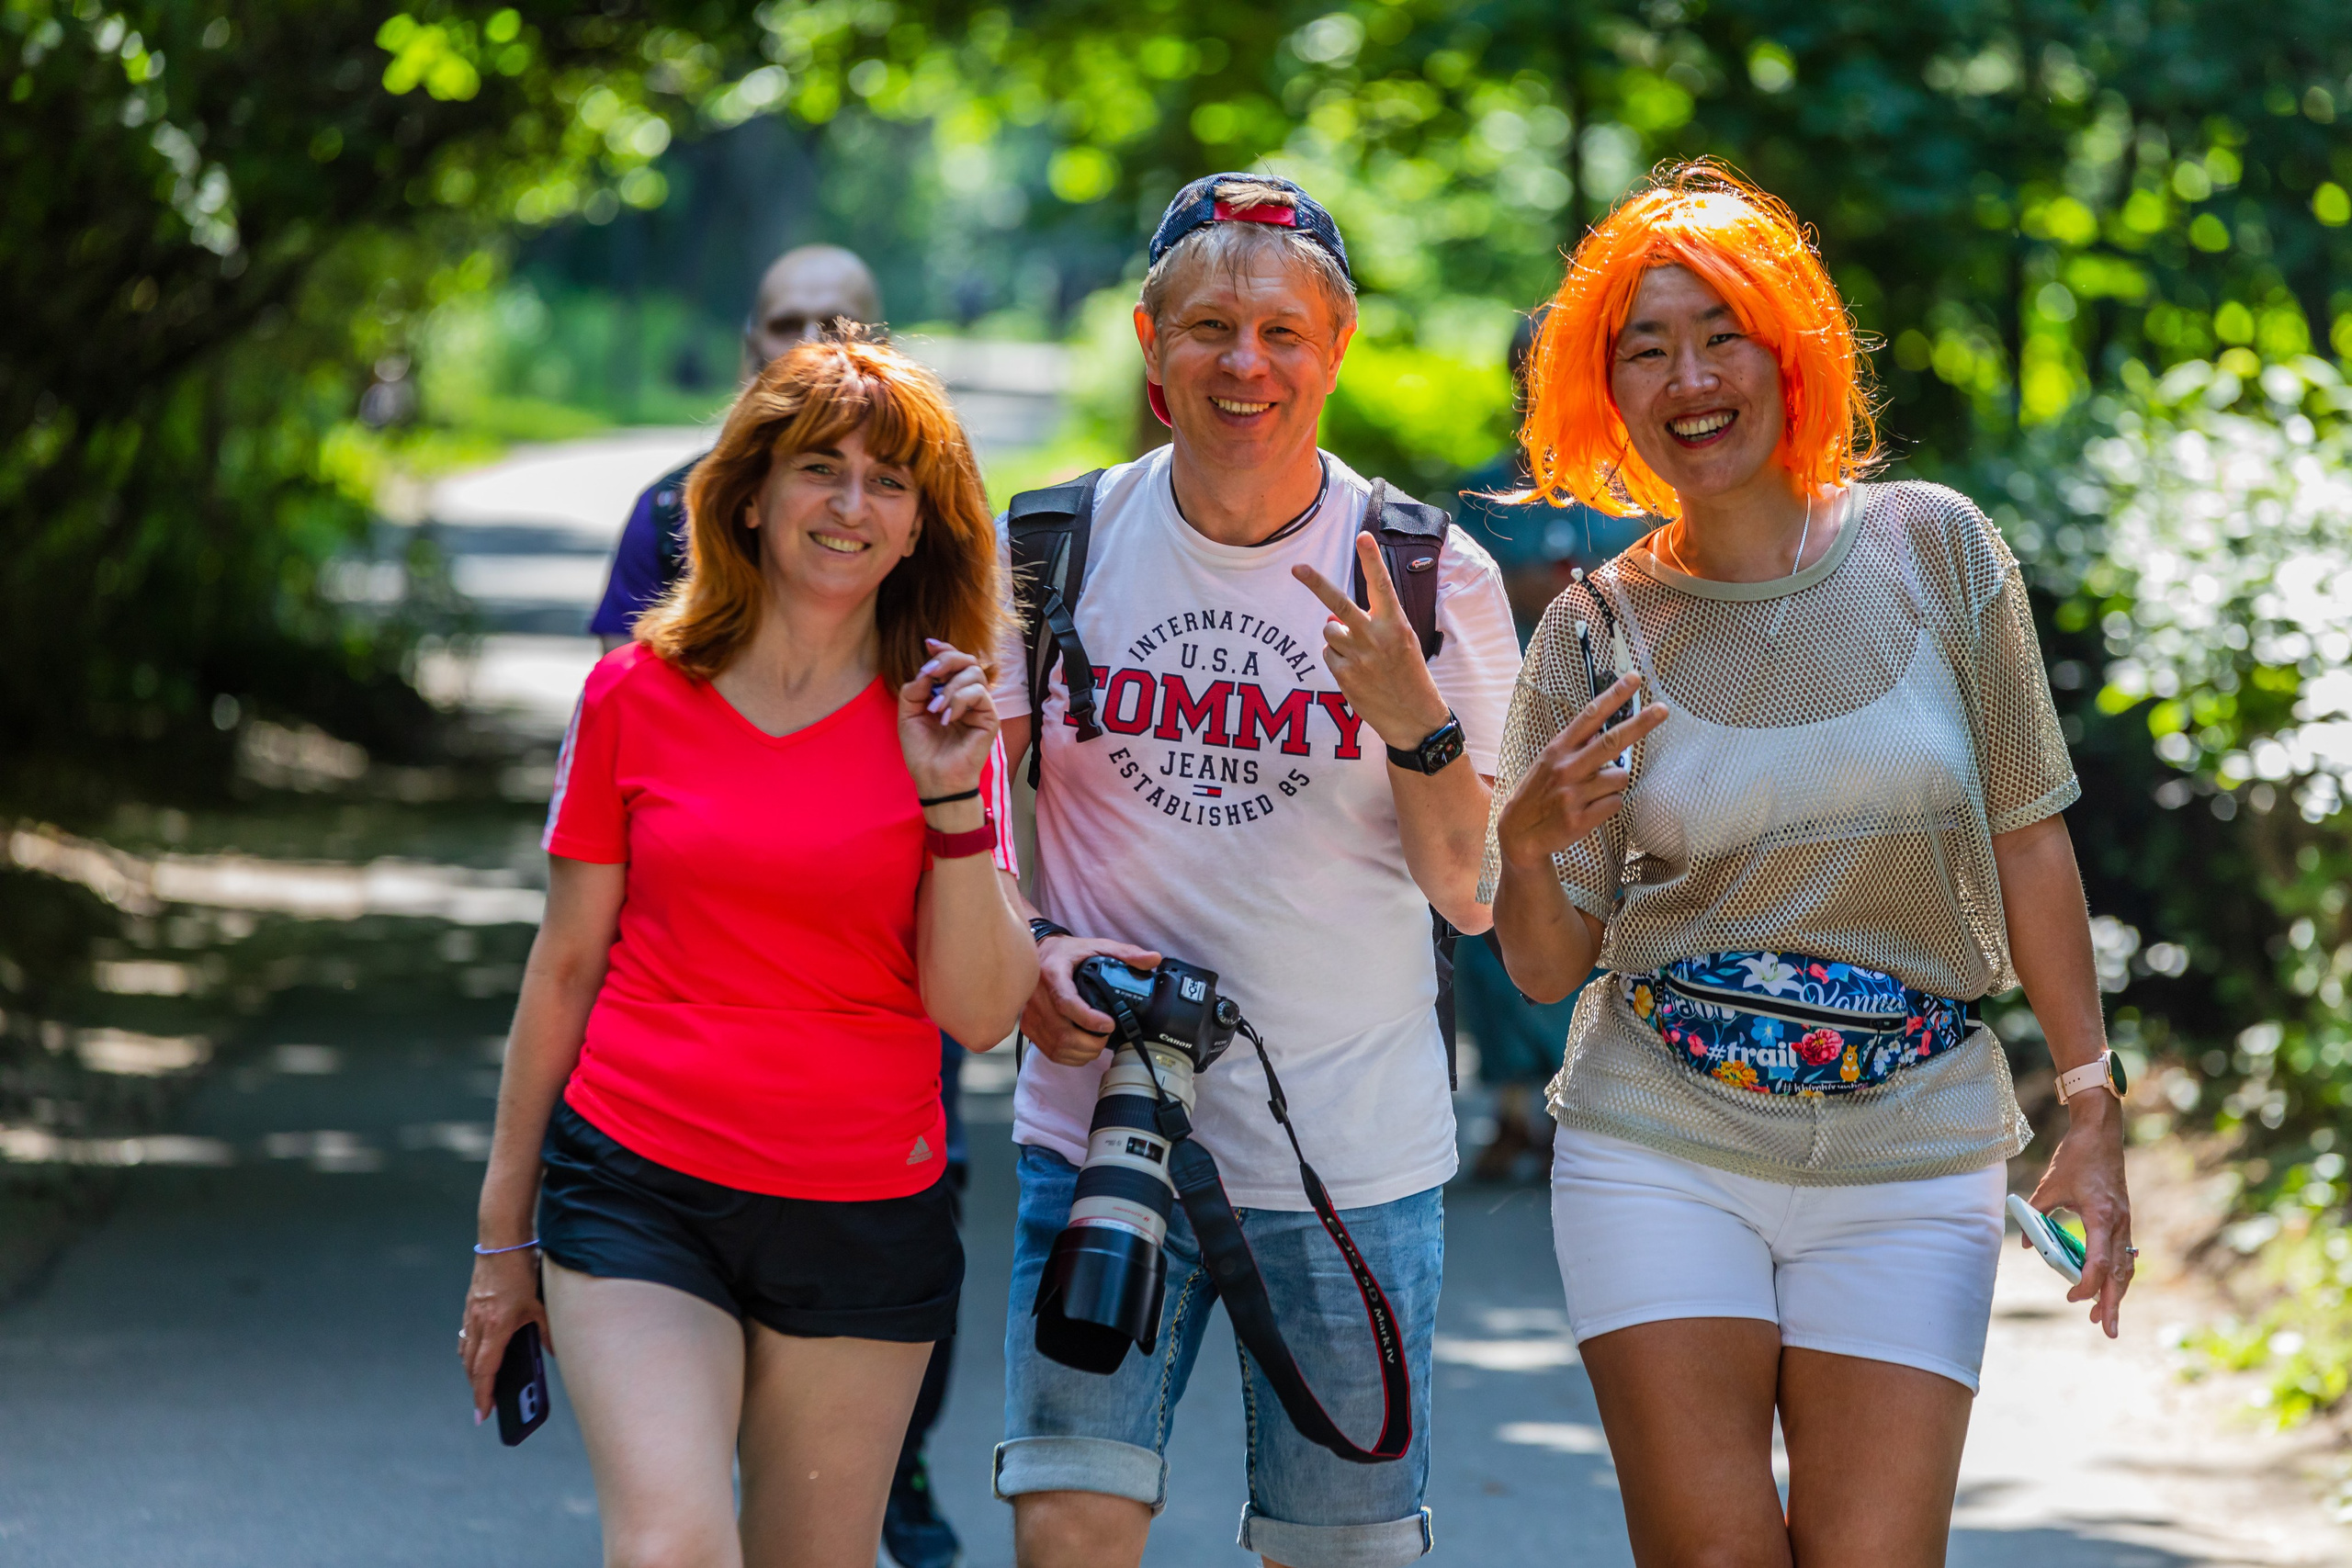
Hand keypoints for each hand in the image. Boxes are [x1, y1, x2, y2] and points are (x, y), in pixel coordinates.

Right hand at [459, 1248, 550, 1421]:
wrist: (501, 1240)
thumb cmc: (521, 1268)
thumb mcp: (540, 1303)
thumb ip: (547, 1330)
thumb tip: (553, 1351)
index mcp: (496, 1327)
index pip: (485, 1371)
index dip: (482, 1395)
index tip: (482, 1414)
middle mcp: (479, 1323)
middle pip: (471, 1365)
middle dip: (477, 1387)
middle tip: (485, 1403)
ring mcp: (471, 1314)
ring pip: (466, 1351)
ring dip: (472, 1369)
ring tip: (482, 1382)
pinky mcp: (471, 1304)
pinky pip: (466, 1335)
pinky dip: (470, 1349)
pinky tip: (480, 1350)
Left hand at [898, 639, 998, 798]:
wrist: (934, 778)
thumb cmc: (923, 750)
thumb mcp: (908, 714)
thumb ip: (914, 689)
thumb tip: (927, 672)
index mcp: (949, 692)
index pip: (954, 662)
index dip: (944, 649)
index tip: (929, 645)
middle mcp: (967, 696)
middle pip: (967, 660)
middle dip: (947, 660)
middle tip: (930, 673)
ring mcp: (980, 707)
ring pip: (974, 674)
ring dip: (950, 687)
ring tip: (935, 709)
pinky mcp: (990, 718)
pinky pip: (979, 694)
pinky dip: (959, 701)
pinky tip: (947, 719)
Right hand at [1022, 934, 1161, 1066]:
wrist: (1038, 955)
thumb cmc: (1068, 952)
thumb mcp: (1096, 945)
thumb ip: (1125, 953)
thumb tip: (1153, 959)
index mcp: (1052, 973)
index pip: (1066, 1002)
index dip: (1088, 1019)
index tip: (1109, 1024)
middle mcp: (1037, 996)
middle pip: (1062, 1032)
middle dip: (1090, 1043)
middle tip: (1107, 1037)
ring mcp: (1031, 1014)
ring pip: (1056, 1046)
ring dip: (1082, 1053)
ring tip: (1097, 1044)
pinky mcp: (1029, 1027)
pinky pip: (1050, 1052)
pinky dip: (1070, 1057)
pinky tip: (1083, 1049)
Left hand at [1293, 532, 1450, 750]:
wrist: (1413, 716)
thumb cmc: (1407, 673)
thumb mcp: (1399, 643)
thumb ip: (1369, 625)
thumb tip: (1329, 619)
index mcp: (1395, 624)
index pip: (1381, 585)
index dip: (1371, 560)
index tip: (1363, 536)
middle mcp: (1376, 637)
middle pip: (1338, 604)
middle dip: (1316, 584)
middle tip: (1297, 568)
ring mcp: (1358, 657)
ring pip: (1329, 632)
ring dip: (1338, 639)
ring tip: (1361, 656)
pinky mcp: (1345, 676)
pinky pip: (1328, 655)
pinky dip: (1338, 660)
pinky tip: (1357, 672)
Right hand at [1495, 675, 1668, 868]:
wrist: (1518, 834)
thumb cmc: (1538, 793)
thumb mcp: (1548, 762)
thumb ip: (1575, 747)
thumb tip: (1604, 731)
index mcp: (1558, 749)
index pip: (1589, 716)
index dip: (1613, 696)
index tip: (1633, 679)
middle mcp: (1566, 768)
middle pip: (1612, 741)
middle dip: (1640, 724)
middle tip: (1663, 710)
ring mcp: (1573, 794)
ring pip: (1620, 778)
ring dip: (1614, 784)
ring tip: (1593, 793)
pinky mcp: (1580, 819)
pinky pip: (1615, 803)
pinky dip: (1609, 806)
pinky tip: (1590, 810)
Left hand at [2023, 1091, 2133, 1336]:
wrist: (2101, 1133)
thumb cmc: (2076, 1156)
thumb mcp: (2049, 1185)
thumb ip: (2036, 1214)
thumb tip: (2025, 1243)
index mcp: (2102, 1217)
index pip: (2098, 1263)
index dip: (2086, 1284)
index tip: (2071, 1297)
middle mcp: (2119, 1223)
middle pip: (2118, 1273)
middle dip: (2112, 1304)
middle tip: (2107, 1331)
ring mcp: (2125, 1221)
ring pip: (2125, 1266)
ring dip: (2118, 1293)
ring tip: (2107, 1317)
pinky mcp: (2123, 1218)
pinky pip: (2125, 1253)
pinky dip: (2119, 1273)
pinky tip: (2113, 1286)